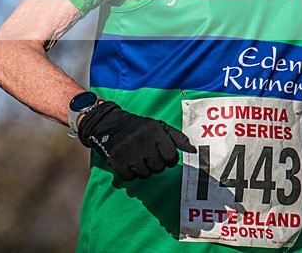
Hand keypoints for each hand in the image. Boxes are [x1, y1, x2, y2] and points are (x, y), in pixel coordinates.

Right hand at [77, 101, 196, 180]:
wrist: (108, 123)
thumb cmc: (139, 127)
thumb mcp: (159, 127)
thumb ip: (177, 138)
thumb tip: (193, 150)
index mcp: (155, 132)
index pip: (171, 158)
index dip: (168, 159)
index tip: (162, 155)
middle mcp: (142, 140)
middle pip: (159, 168)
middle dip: (155, 164)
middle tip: (147, 155)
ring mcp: (128, 151)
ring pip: (145, 175)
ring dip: (142, 169)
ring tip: (137, 158)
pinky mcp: (115, 160)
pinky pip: (129, 178)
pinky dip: (129, 174)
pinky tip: (127, 162)